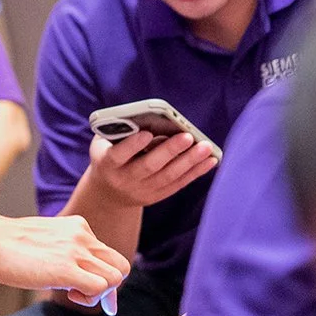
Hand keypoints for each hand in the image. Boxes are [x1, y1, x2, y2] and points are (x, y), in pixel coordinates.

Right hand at [0, 213, 128, 305]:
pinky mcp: (66, 268)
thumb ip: (65, 252)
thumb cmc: (8, 244)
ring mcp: (76, 250)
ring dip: (99, 293)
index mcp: (78, 227)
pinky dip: (89, 298)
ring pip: (115, 277)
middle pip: (120, 265)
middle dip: (110, 287)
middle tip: (88, 295)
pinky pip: (99, 287)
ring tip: (74, 293)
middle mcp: (82, 235)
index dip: (106, 278)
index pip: (109, 254)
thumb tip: (77, 278)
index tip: (98, 294)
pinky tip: (69, 294)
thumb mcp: (46, 240)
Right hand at [87, 130, 218, 208]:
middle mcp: (124, 179)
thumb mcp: (104, 142)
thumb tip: (151, 119)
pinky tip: (210, 160)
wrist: (108, 191)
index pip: (118, 155)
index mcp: (107, 163)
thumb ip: (120, 131)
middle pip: (148, 166)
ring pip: (168, 176)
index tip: (147, 132)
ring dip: (189, 161)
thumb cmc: (109, 153)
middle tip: (188, 136)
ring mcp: (141, 190)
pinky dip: (195, 172)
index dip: (132, 145)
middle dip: (169, 151)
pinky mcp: (156, 196)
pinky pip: (178, 184)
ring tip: (206, 147)